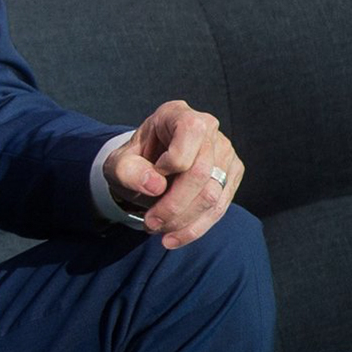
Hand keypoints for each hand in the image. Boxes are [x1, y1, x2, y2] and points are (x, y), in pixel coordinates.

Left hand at [103, 100, 242, 249]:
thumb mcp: (119, 163)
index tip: (150, 181)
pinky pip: (219, 207)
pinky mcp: (232, 175)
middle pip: (202, 172)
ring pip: (213, 195)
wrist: (146, 170)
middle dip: (174, 205)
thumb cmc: (134, 161)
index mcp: (178, 113)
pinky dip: (196, 227)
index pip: (189, 134)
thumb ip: (129, 170)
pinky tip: (175, 237)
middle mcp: (208, 128)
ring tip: (160, 233)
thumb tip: (156, 185)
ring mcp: (224, 152)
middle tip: (151, 224)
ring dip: (185, 221)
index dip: (169, 164)